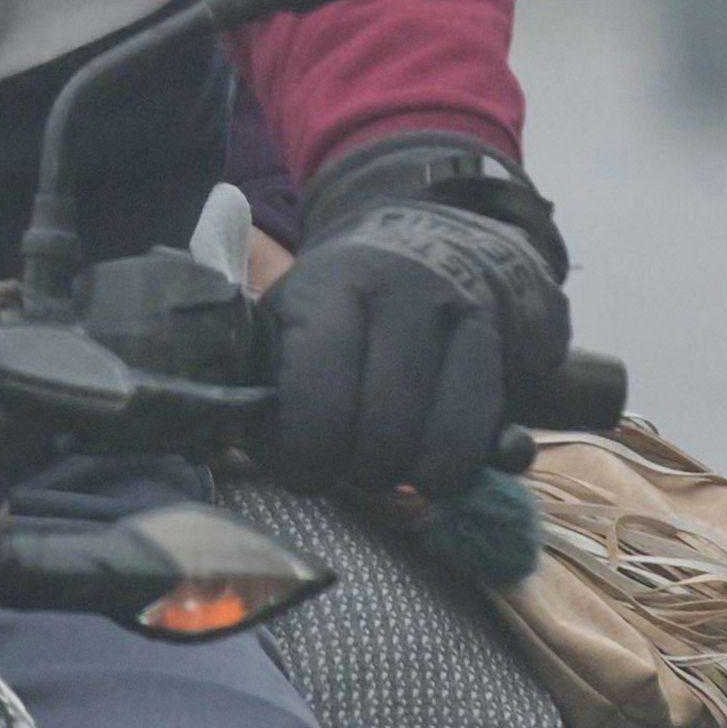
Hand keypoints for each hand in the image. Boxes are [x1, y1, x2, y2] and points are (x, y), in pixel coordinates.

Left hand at [259, 140, 569, 497]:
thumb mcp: (280, 322)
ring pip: (436, 448)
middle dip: (353, 473)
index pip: (318, 398)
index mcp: (327, 290)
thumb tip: (232, 441)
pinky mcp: (494, 345)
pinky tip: (427, 462)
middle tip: (340, 467)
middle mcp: (397, 295)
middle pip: (380, 435)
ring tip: (380, 462)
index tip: (299, 468)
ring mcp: (454, 317)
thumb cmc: (331, 310)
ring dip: (403, 478)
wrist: (419, 249)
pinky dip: (454, 471)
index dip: (304, 457)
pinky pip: (482, 441)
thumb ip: (255, 378)